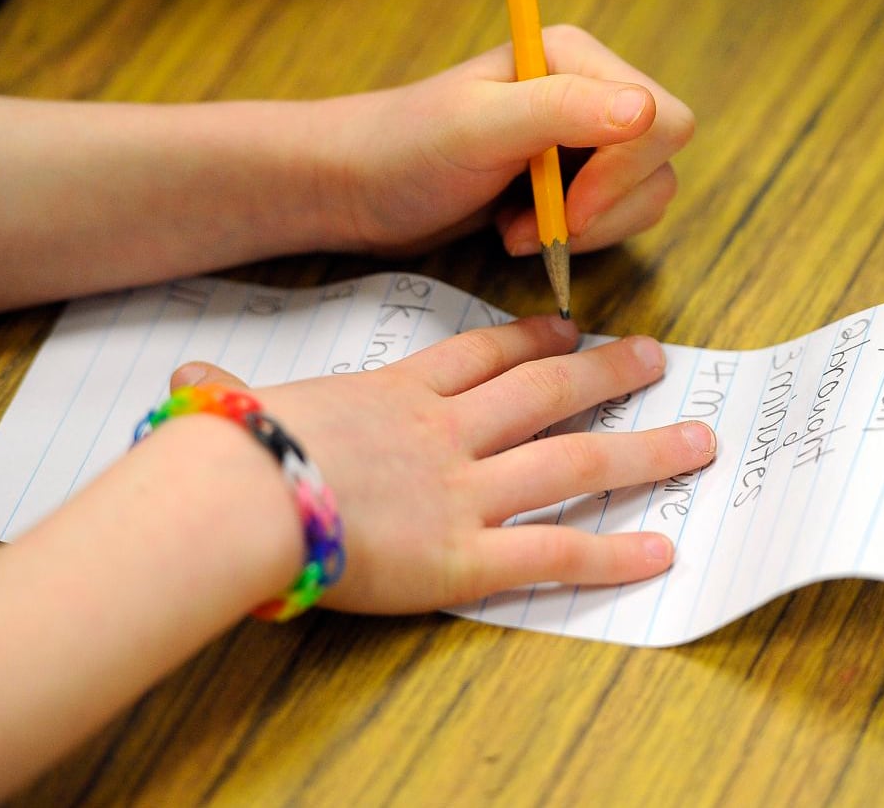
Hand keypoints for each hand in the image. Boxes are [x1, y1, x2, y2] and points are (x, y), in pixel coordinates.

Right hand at [171, 315, 715, 613]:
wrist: (237, 497)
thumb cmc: (227, 451)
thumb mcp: (233, 407)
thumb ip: (227, 393)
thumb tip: (187, 382)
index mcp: (395, 396)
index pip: (479, 357)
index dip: (530, 339)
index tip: (568, 327)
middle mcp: (444, 435)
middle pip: (545, 393)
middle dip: (606, 374)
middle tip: (657, 360)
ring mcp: (461, 492)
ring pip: (572, 463)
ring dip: (640, 451)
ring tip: (696, 441)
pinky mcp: (463, 557)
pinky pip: (552, 554)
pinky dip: (611, 553)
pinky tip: (661, 549)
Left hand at [320, 25, 695, 256]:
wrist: (361, 189)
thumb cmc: (405, 150)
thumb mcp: (477, 128)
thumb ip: (561, 112)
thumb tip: (646, 111)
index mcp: (575, 61)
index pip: (661, 121)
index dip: (623, 176)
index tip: (565, 211)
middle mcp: (589, 93)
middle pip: (658, 165)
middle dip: (601, 212)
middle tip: (531, 226)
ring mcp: (582, 140)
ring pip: (643, 198)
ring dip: (585, 232)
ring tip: (517, 231)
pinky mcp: (571, 181)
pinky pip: (613, 219)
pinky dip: (574, 240)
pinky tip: (518, 232)